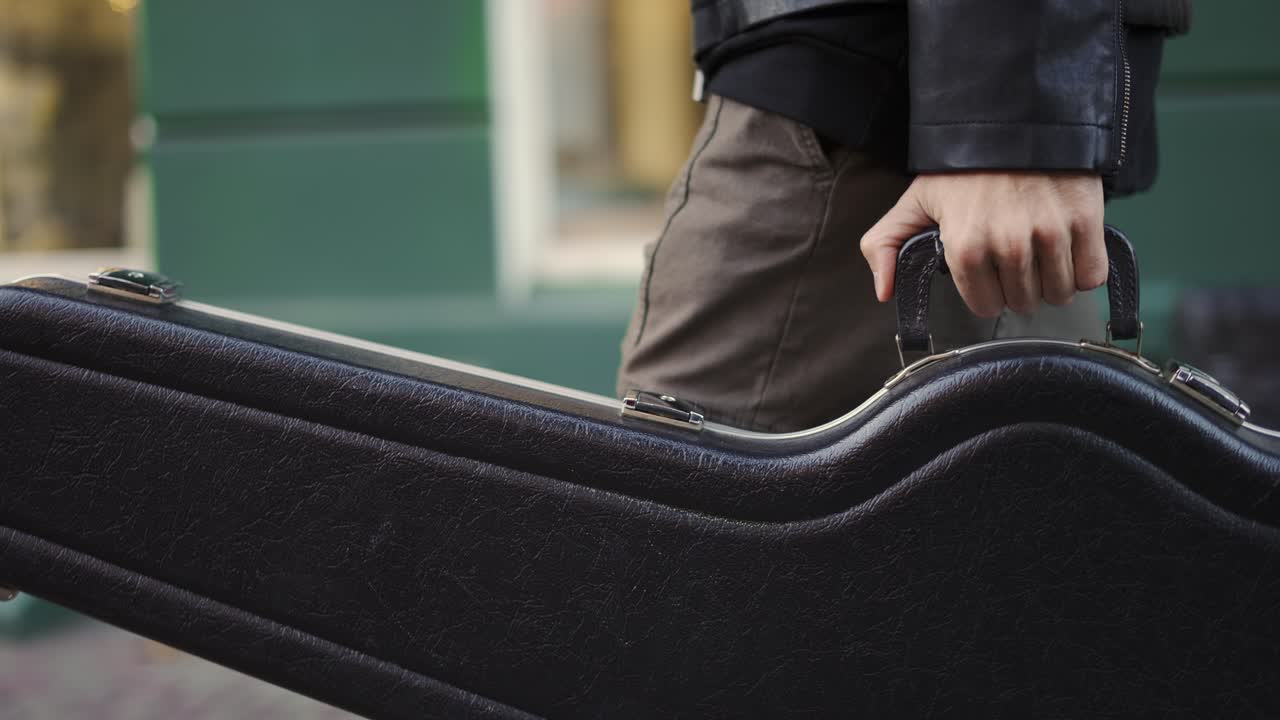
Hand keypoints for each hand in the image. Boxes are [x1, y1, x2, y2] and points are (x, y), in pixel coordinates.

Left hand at [859, 172, 1106, 316]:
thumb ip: (885, 245)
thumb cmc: (963, 167)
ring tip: (1043, 259)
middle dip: (1020, 290)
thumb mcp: (914, 202)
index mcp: (966, 247)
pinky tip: (1069, 253)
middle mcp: (1008, 245)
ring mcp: (1050, 233)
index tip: (990, 275)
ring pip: (1059, 293)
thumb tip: (883, 293)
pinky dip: (1084, 271)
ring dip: (1053, 283)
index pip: (985, 306)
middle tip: (1016, 263)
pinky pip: (1092, 275)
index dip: (988, 294)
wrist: (1015, 119)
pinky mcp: (1085, 221)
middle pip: (1024, 303)